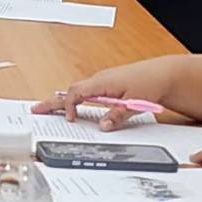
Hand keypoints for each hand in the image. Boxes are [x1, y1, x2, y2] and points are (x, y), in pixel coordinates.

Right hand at [33, 57, 174, 128]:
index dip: (69, 106)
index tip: (69, 119)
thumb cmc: (150, 83)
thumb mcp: (135, 102)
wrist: (164, 74)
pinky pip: (86, 92)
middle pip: (70, 91)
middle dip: (53, 101)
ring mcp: (102, 82)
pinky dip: (75, 99)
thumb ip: (117, 115)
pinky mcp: (107, 85)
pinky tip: (75, 106)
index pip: (76, 93)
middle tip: (36, 109)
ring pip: (77, 91)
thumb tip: (102, 127)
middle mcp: (99, 80)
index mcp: (102, 82)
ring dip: (63, 100)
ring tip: (49, 108)